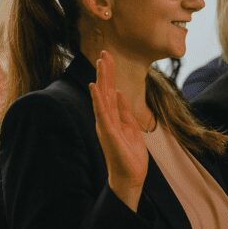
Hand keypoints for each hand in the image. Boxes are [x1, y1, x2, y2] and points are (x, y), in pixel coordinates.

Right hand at [89, 50, 147, 211]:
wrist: (130, 176)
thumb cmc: (130, 155)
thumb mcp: (131, 128)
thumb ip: (124, 111)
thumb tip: (120, 92)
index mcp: (112, 117)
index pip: (110, 91)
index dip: (110, 74)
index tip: (108, 57)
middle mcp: (106, 118)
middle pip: (105, 90)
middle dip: (105, 71)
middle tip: (104, 52)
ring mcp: (105, 125)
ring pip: (103, 97)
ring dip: (102, 79)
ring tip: (101, 62)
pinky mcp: (107, 132)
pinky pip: (102, 112)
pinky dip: (98, 99)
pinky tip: (96, 87)